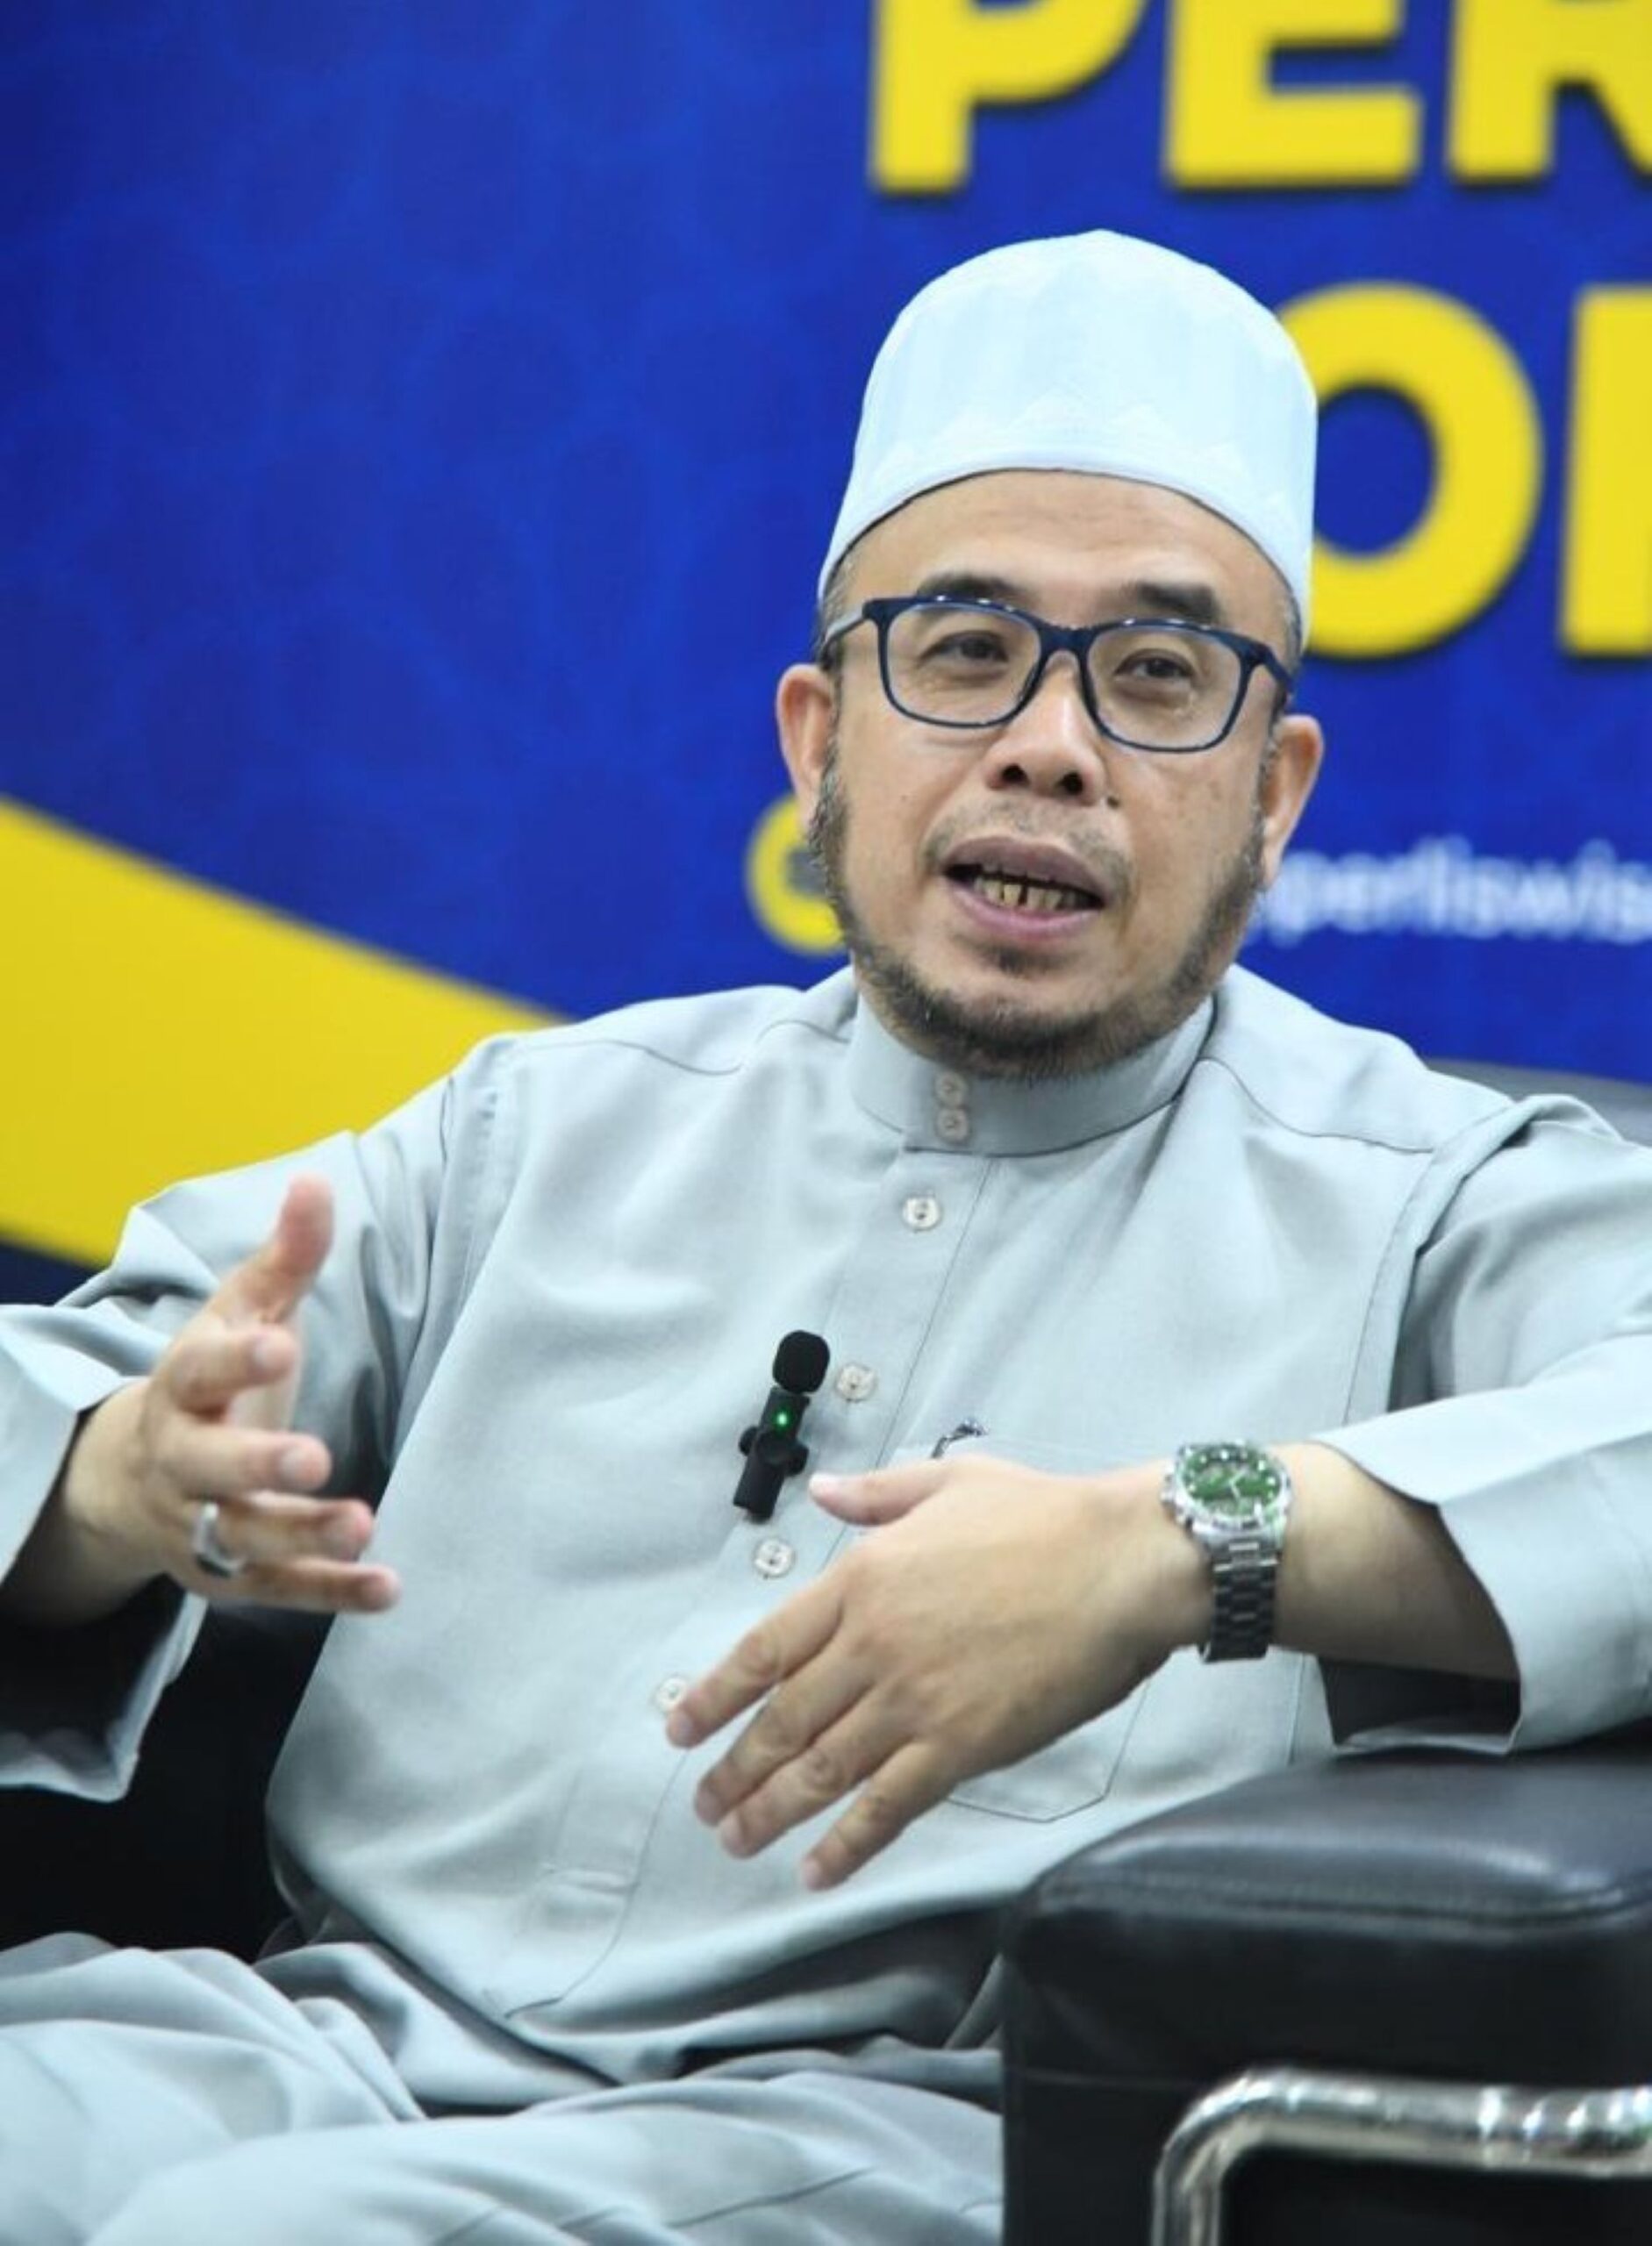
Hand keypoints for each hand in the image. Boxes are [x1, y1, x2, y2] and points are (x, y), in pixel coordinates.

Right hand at [62, 1176, 398, 1615]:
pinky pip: (280, 1588)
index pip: (202, 1371)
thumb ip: (285, 1257)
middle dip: (257, 1462)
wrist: (134, 1477)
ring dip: (303, 1535)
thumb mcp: (241, 1312)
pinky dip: (332, 1592)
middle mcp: (183, 1460)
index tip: (281, 1343)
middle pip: (209, 1466)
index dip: (238, 1359)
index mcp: (184, 1386)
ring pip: (244, 1537)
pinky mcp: (231, 1575)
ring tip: (364, 1525)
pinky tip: (388, 1588)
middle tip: (312, 1458)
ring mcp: (201, 1523)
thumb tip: (318, 1181)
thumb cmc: (211, 1381)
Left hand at [666, 1452, 1205, 1887]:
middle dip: (734, 1769)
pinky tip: (817, 1871)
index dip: (715, 1695)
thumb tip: (824, 1492)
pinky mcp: (962, 1745)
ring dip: (770, 1812)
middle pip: (782, 1720)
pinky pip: (888, 1806)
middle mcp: (872, 1645)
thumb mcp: (948, 1483)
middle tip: (704, 1805)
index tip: (681, 1727)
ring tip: (736, 1840)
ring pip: (821, 1770)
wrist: (1120, 1564)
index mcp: (861, 1580)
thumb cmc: (1045, 1519)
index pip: (764, 1649)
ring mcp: (913, 1701)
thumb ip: (877, 1496)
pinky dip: (847, 1844)